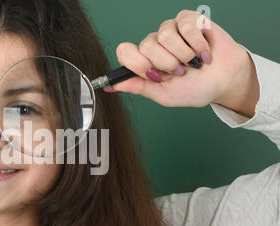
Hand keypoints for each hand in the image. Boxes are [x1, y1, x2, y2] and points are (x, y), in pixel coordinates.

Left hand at [109, 9, 258, 116]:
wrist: (224, 82)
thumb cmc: (194, 89)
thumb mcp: (163, 95)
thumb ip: (137, 87)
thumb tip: (111, 86)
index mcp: (144, 61)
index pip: (125, 52)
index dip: (138, 64)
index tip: (154, 76)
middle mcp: (154, 43)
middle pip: (146, 45)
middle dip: (166, 63)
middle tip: (180, 72)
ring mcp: (170, 30)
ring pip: (165, 35)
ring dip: (183, 54)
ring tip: (193, 62)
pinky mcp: (188, 20)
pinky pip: (186, 26)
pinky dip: (197, 43)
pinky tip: (203, 52)